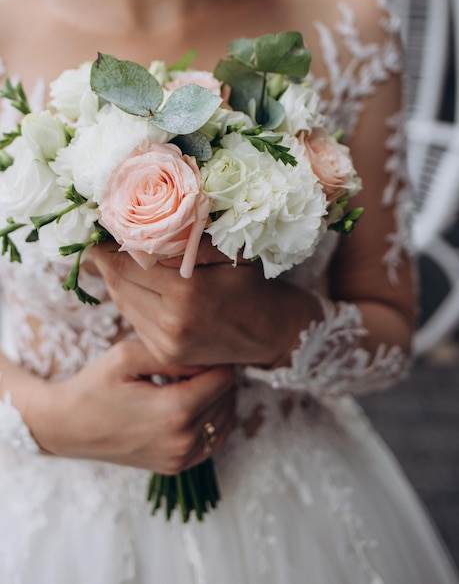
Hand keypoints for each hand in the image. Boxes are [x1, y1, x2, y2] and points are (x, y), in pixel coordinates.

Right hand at [28, 339, 235, 473]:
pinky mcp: (176, 467)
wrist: (66, 428)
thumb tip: (208, 356)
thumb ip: (173, 353)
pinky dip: (214, 419)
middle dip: (217, 375)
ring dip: (217, 396)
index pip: (224, 377)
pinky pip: (215, 441)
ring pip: (225, 419)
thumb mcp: (127, 356)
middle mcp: (182, 440)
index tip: (200, 346)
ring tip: (194, 378)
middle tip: (195, 359)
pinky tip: (198, 402)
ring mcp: (180, 458)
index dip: (216, 357)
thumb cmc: (94, 386)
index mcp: (174, 412)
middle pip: (227, 397)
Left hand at [91, 237, 314, 368]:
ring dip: (115, 282)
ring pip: (123, 304)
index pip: (129, 264)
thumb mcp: (229, 253)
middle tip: (99, 245)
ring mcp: (166, 343)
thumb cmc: (251, 285)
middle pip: (119, 285)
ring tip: (114, 263)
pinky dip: (130, 302)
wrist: (270, 333)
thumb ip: (190, 240)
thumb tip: (147, 228)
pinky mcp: (166, 355)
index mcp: (186, 292)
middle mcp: (171, 322)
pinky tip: (136, 287)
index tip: (97, 234)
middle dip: (106, 264)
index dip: (108, 248)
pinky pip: (135, 322)